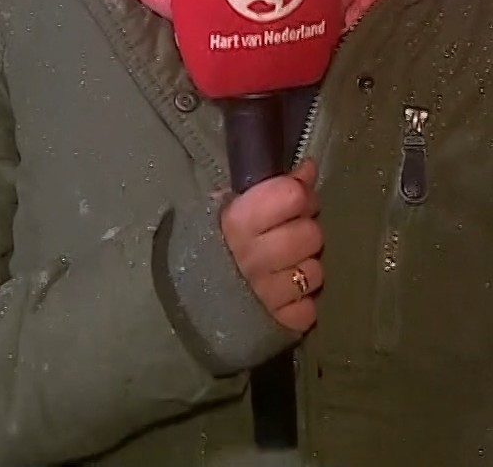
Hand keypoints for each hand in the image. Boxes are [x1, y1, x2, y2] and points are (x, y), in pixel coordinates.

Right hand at [219, 159, 322, 333]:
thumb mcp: (227, 208)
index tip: (290, 200)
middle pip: (312, 234)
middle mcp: (255, 258)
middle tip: (286, 235)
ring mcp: (268, 295)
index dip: (298, 195)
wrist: (177, 302)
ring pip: (314, 273)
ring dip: (302, 269)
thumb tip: (308, 169)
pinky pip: (308, 309)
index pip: (292, 195)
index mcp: (237, 223)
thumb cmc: (205, 245)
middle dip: (303, 231)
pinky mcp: (279, 324)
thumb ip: (270, 188)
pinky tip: (281, 295)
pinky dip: (299, 303)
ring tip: (281, 267)